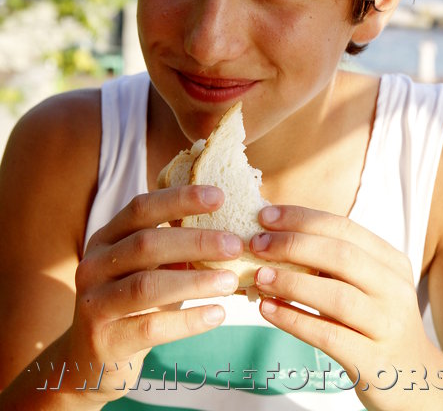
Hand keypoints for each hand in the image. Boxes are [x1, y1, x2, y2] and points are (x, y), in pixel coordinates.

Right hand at [64, 185, 241, 403]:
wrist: (91, 361)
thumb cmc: (133, 305)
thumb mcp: (148, 270)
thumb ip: (174, 250)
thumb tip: (228, 232)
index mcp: (106, 238)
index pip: (141, 208)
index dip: (180, 199)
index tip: (220, 197)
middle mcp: (94, 265)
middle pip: (146, 244)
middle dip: (196, 241)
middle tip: (235, 245)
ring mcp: (94, 303)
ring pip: (147, 285)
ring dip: (195, 281)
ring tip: (231, 281)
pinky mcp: (104, 340)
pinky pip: (150, 327)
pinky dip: (188, 320)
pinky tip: (217, 315)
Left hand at [251, 205, 442, 410]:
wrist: (412, 381)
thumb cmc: (373, 323)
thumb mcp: (365, 285)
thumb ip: (332, 262)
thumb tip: (273, 234)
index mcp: (391, 261)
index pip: (344, 228)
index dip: (302, 218)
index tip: (265, 215)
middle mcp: (395, 290)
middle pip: (342, 256)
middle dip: (294, 245)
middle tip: (256, 243)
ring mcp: (387, 326)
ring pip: (337, 296)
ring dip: (292, 282)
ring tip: (258, 276)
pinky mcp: (373, 362)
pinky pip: (328, 335)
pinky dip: (294, 319)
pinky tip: (267, 309)